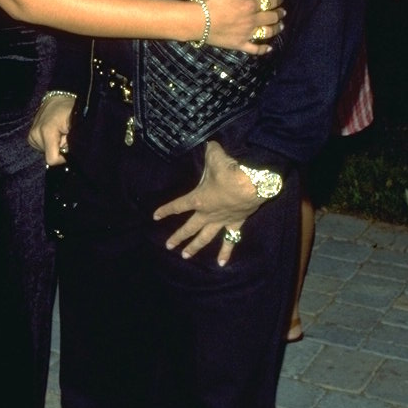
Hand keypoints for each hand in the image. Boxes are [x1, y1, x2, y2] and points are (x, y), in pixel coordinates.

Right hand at [27, 93, 75, 163]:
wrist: (58, 100)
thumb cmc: (70, 110)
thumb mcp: (76, 125)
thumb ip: (74, 142)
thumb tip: (70, 156)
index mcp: (46, 131)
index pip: (52, 159)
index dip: (63, 158)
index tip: (69, 148)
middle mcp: (36, 133)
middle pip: (49, 155)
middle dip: (59, 148)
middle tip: (64, 135)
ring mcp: (32, 134)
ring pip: (46, 152)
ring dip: (55, 145)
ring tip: (59, 132)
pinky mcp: (31, 135)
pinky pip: (41, 147)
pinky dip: (49, 143)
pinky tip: (53, 133)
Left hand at [153, 140, 261, 263]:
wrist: (252, 183)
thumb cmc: (230, 170)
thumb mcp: (215, 156)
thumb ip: (210, 151)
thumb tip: (210, 144)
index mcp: (198, 198)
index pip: (177, 205)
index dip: (165, 211)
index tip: (154, 216)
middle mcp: (207, 213)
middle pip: (189, 227)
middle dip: (178, 236)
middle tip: (168, 246)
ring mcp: (221, 220)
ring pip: (205, 237)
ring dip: (195, 247)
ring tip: (185, 256)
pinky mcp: (236, 223)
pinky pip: (230, 240)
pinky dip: (226, 251)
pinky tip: (221, 263)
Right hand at [195, 0, 285, 53]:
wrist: (196, 21)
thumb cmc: (209, 1)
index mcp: (250, 4)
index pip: (269, 1)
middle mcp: (252, 20)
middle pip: (271, 17)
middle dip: (279, 13)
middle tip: (283, 12)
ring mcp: (247, 34)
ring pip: (268, 32)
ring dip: (277, 29)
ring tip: (280, 26)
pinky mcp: (240, 44)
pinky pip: (255, 49)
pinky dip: (264, 49)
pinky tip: (269, 48)